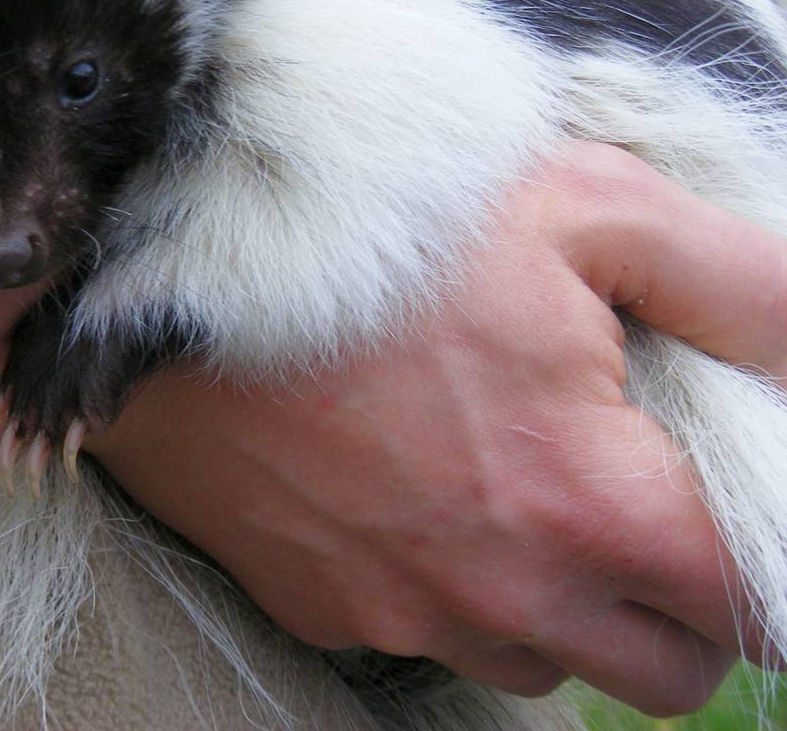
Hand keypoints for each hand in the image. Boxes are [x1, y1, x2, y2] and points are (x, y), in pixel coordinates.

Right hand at [93, 142, 783, 716]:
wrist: (152, 270)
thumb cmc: (368, 227)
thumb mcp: (576, 207)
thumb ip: (739, 282)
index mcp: (594, 508)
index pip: (757, 616)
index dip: (758, 557)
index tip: (715, 495)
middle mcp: (504, 596)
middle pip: (662, 672)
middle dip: (670, 597)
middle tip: (622, 485)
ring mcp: (401, 613)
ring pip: (539, 661)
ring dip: (551, 599)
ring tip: (499, 474)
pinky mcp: (317, 608)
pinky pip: (419, 632)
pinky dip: (437, 581)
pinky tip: (398, 478)